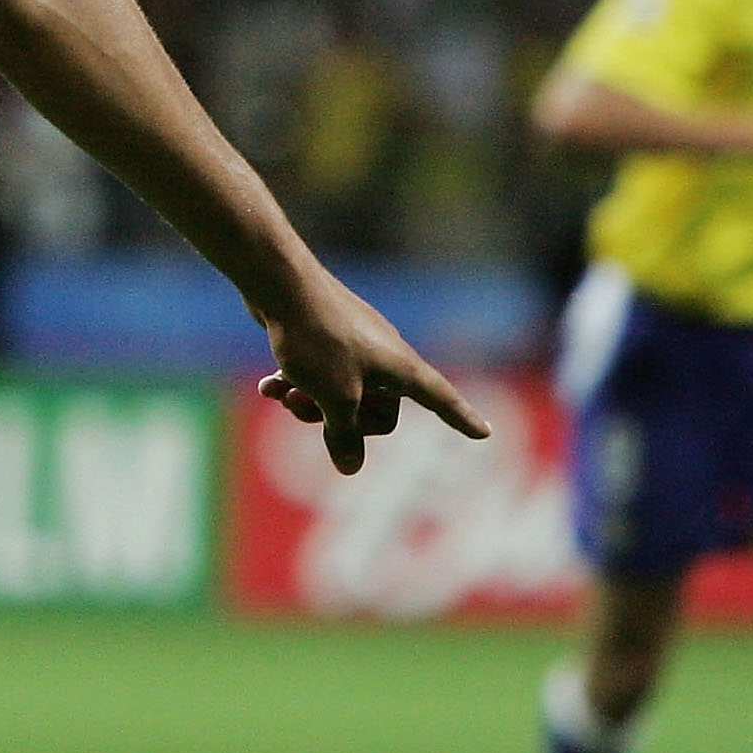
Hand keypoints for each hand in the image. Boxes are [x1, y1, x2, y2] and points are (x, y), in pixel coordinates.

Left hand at [253, 264, 491, 475]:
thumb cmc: (318, 340)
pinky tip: (268, 385)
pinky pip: (319, 371)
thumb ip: (345, 437)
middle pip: (376, 410)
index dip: (461, 419)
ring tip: (283, 395)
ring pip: (340, 392)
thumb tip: (350, 468)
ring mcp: (354, 343)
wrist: (280, 283)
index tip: (484, 433)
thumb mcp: (334, 398)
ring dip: (311, 402)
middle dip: (341, 420)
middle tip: (305, 410)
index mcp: (401, 368)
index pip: (441, 400)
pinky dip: (297, 381)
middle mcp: (384, 354)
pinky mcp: (325, 334)